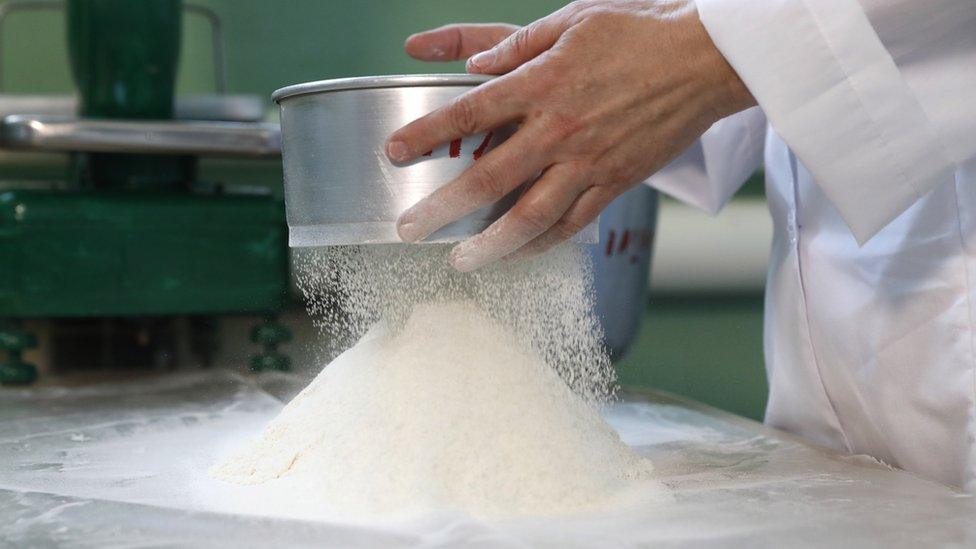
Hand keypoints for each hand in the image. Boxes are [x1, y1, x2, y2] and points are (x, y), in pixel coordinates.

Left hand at [388, 0, 754, 271]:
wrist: (706, 61)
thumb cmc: (638, 32)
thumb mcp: (572, 20)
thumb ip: (516, 45)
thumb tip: (474, 66)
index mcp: (543, 83)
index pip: (468, 114)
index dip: (425, 135)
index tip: (394, 152)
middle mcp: (560, 129)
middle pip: (488, 179)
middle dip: (441, 209)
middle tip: (409, 230)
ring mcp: (589, 163)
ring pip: (529, 216)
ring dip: (489, 244)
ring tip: (460, 261)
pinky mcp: (615, 182)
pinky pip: (572, 224)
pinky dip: (541, 243)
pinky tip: (517, 254)